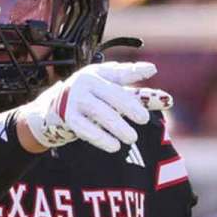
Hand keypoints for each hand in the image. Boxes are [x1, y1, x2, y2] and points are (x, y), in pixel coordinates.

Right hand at [16, 62, 171, 152]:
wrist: (51, 110)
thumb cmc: (89, 99)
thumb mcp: (110, 92)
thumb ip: (137, 94)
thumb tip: (166, 93)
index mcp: (98, 73)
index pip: (119, 72)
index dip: (135, 71)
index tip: (152, 70)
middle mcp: (85, 83)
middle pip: (112, 94)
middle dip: (129, 106)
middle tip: (144, 119)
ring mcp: (75, 100)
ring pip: (100, 113)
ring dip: (117, 126)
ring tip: (131, 138)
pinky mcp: (67, 118)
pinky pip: (86, 129)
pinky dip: (101, 138)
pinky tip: (114, 146)